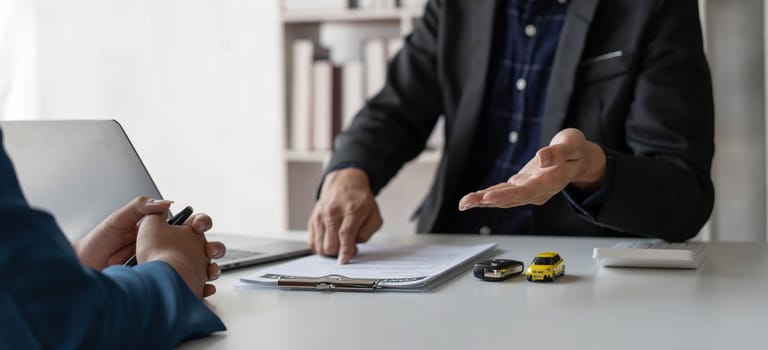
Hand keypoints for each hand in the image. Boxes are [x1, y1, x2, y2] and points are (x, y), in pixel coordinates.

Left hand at [73, 196, 224, 292]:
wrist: (84, 270)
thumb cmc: (97, 243)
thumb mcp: (117, 220)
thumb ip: (140, 207)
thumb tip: (167, 203)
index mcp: (159, 230)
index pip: (187, 224)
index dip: (199, 223)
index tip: (199, 225)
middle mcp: (165, 248)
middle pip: (199, 247)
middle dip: (211, 247)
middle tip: (210, 250)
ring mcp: (164, 267)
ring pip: (197, 267)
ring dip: (209, 268)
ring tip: (210, 271)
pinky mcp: (162, 284)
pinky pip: (185, 286)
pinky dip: (198, 288)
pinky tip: (203, 288)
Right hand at [308, 167, 382, 263]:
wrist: (344, 182)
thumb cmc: (360, 199)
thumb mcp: (374, 214)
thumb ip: (367, 232)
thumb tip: (354, 245)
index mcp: (351, 209)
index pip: (345, 234)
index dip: (345, 250)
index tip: (344, 260)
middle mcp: (333, 211)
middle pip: (330, 243)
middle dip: (340, 252)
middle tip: (348, 247)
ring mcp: (320, 215)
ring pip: (319, 246)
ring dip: (330, 250)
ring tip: (339, 242)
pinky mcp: (312, 219)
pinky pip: (312, 242)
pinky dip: (321, 246)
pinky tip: (330, 240)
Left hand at [458, 128, 605, 209]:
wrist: (578, 159)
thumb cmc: (575, 150)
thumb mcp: (572, 145)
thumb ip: (558, 153)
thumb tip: (541, 158)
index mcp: (550, 181)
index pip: (526, 192)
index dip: (506, 195)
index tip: (488, 197)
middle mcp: (538, 190)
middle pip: (510, 198)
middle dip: (487, 201)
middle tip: (466, 203)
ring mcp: (529, 190)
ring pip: (504, 198)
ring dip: (483, 201)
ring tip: (464, 203)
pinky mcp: (522, 185)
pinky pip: (503, 192)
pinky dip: (488, 196)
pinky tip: (473, 199)